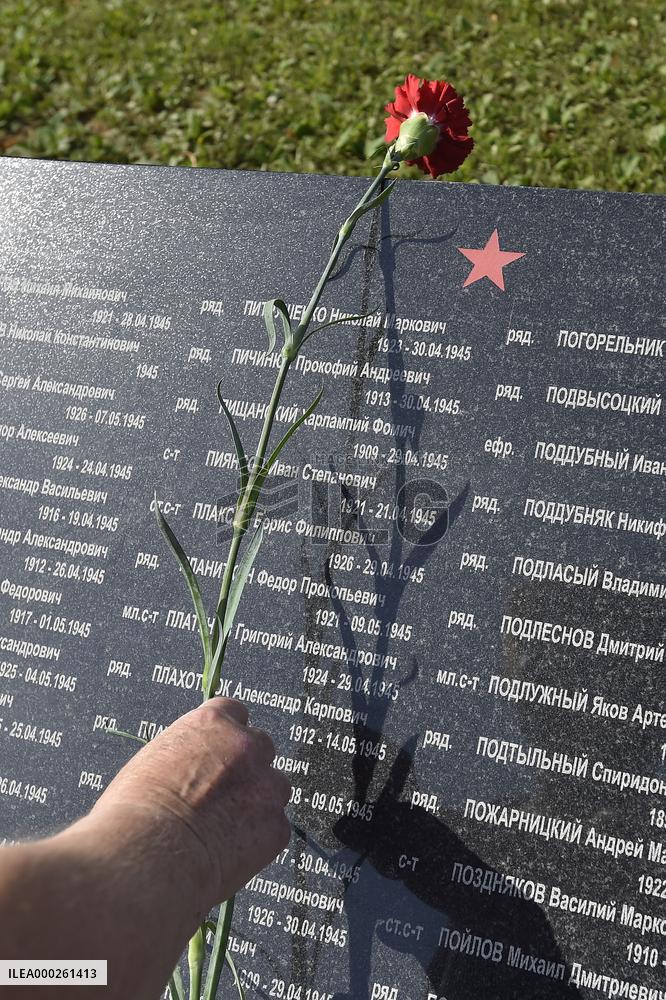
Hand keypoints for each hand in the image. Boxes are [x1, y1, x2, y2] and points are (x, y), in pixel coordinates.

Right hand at [88, 697, 290, 911]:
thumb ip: (186, 755)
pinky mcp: (276, 827)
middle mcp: (246, 745)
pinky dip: (259, 840)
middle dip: (245, 769)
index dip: (225, 737)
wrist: (146, 856)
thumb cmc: (135, 814)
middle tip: (221, 796)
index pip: (234, 713)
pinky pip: (275, 828)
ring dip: (257, 802)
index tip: (219, 754)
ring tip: (224, 827)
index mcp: (211, 723)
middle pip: (260, 747)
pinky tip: (230, 851)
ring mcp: (266, 786)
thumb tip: (189, 768)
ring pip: (273, 788)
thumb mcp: (152, 761)